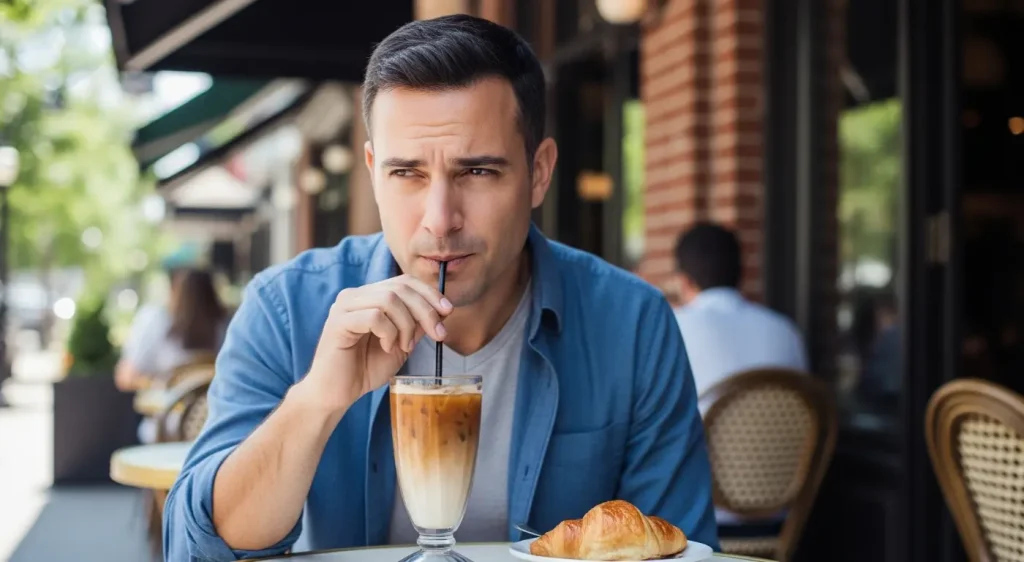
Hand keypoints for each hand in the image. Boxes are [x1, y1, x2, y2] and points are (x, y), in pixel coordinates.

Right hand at [302, 275, 452, 412]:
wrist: (336, 393)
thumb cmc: (365, 369)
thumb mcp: (401, 344)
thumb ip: (415, 325)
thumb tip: (441, 310)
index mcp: (369, 296)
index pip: (404, 281)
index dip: (429, 293)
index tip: (448, 312)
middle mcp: (355, 295)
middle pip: (400, 288)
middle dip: (426, 310)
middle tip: (438, 334)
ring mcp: (344, 306)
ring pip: (388, 299)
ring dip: (406, 325)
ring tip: (403, 346)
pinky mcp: (337, 322)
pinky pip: (374, 317)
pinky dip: (388, 333)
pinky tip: (386, 347)